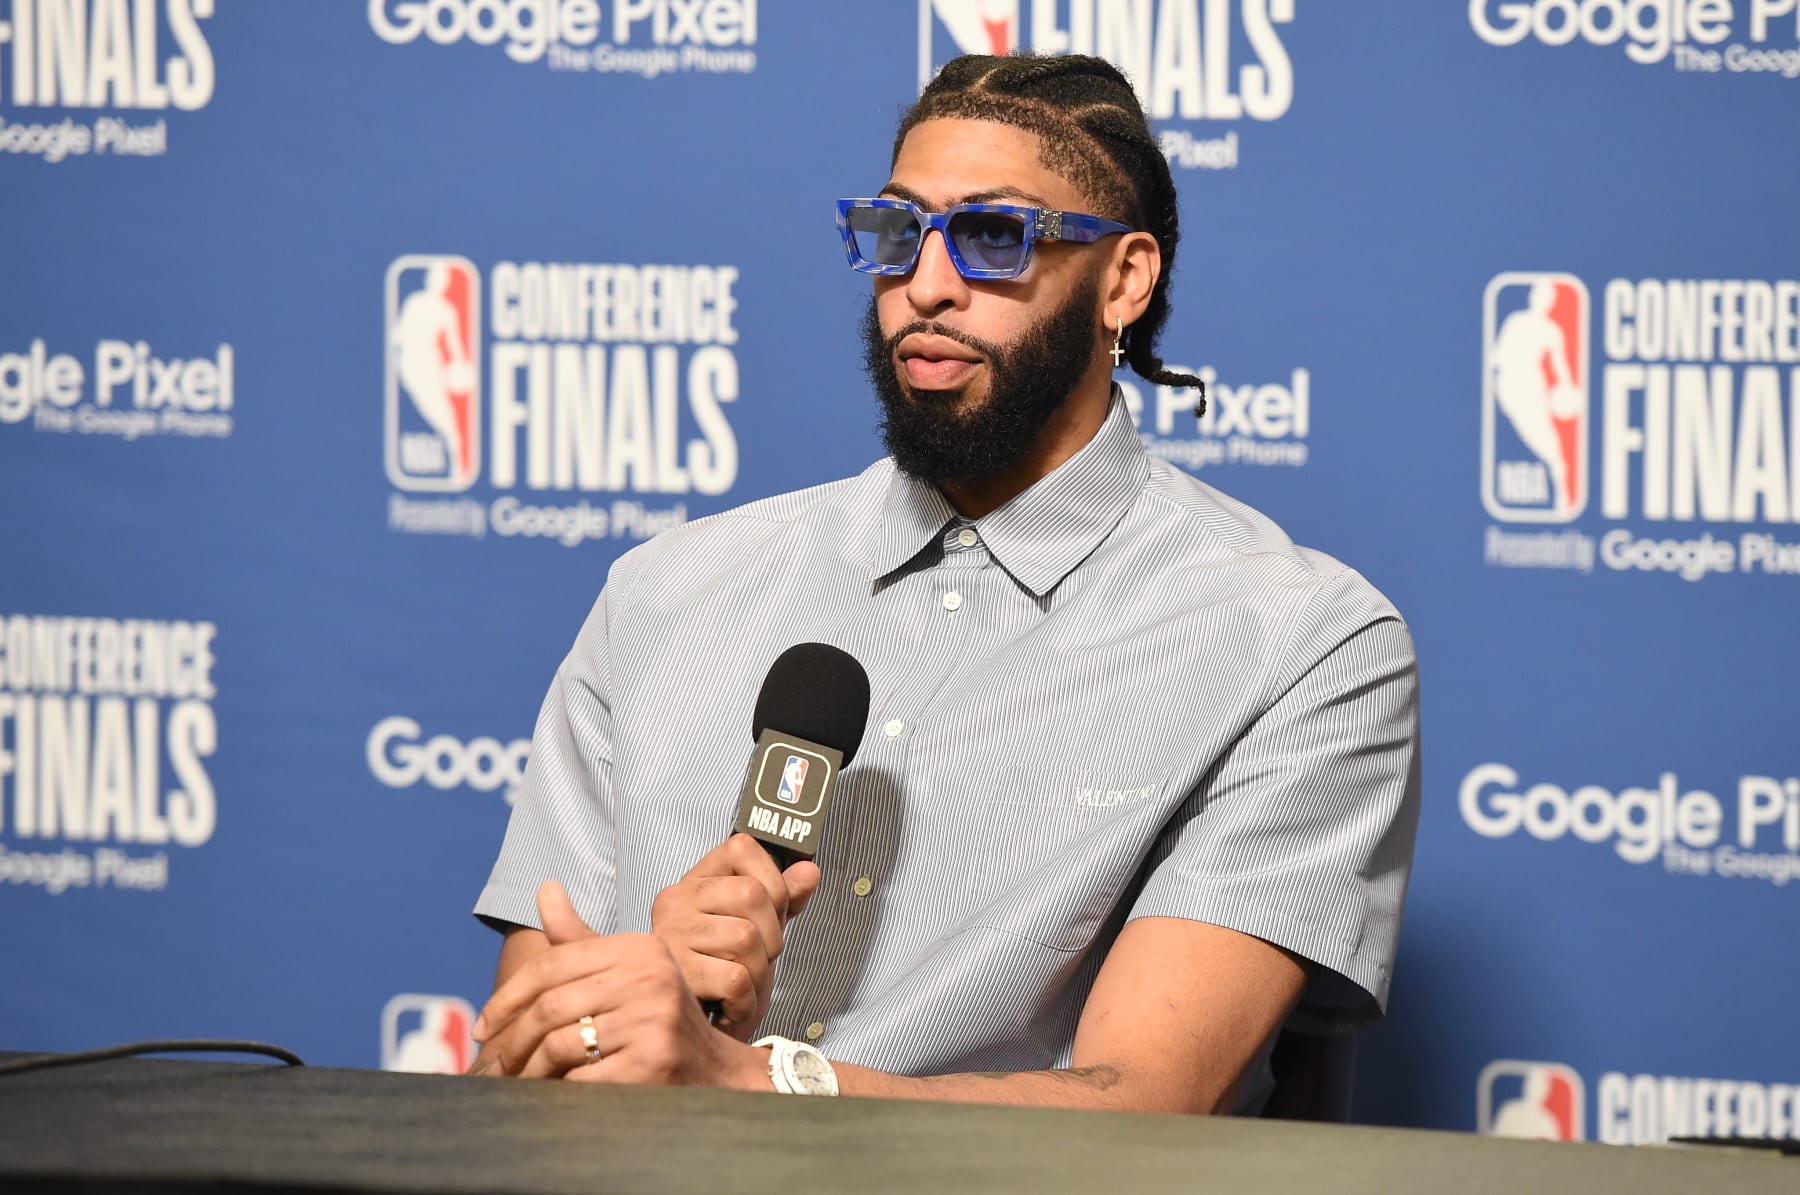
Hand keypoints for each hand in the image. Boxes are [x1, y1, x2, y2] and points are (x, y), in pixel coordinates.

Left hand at [470, 881, 766, 1088]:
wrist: (714, 1070)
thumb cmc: (657, 1017)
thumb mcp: (626, 970)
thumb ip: (580, 940)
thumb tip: (545, 888)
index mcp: (639, 948)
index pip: (554, 963)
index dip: (509, 995)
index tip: (484, 1025)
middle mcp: (650, 977)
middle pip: (551, 1006)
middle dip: (512, 1040)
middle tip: (494, 1063)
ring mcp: (653, 1020)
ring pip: (561, 1045)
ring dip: (530, 1071)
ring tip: (517, 1082)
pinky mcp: (652, 1063)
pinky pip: (582, 1080)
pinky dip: (558, 1091)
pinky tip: (551, 1095)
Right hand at [649, 834, 820, 1039]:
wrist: (691, 1033)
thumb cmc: (724, 975)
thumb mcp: (759, 929)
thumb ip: (783, 898)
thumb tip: (809, 872)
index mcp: (696, 882)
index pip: (742, 847)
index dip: (773, 880)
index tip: (773, 912)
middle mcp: (675, 900)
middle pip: (752, 895)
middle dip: (772, 936)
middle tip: (758, 960)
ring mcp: (670, 936)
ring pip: (746, 939)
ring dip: (758, 975)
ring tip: (741, 988)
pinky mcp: (675, 975)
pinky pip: (736, 980)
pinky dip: (745, 1003)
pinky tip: (731, 1007)